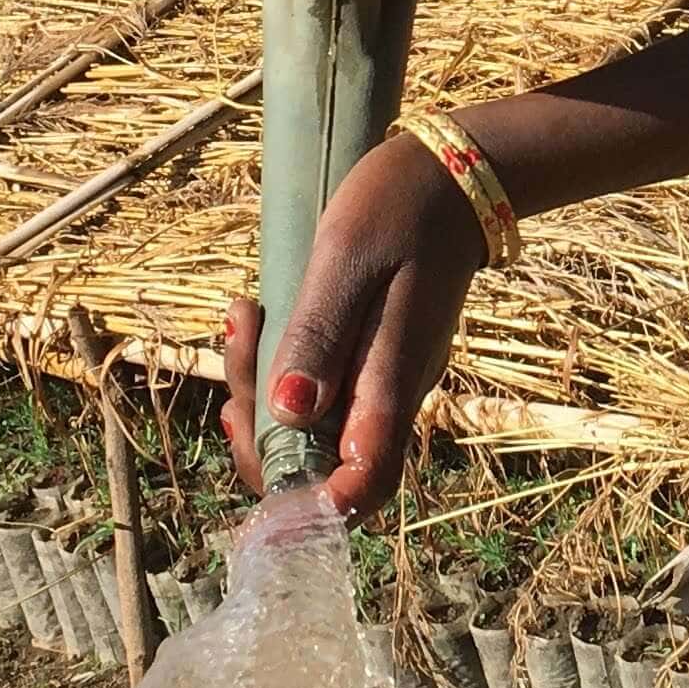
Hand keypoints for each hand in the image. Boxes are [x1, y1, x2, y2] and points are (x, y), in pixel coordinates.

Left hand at [220, 130, 486, 515]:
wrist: (452, 176)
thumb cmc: (398, 208)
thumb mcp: (346, 259)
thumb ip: (318, 336)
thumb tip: (290, 413)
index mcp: (393, 382)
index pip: (363, 486)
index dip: (310, 511)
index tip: (257, 496)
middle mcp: (390, 397)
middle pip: (323, 467)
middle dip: (259, 432)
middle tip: (236, 343)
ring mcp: (382, 382)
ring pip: (313, 429)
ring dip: (259, 392)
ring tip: (242, 317)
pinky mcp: (371, 362)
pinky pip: (319, 393)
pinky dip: (277, 370)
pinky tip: (257, 322)